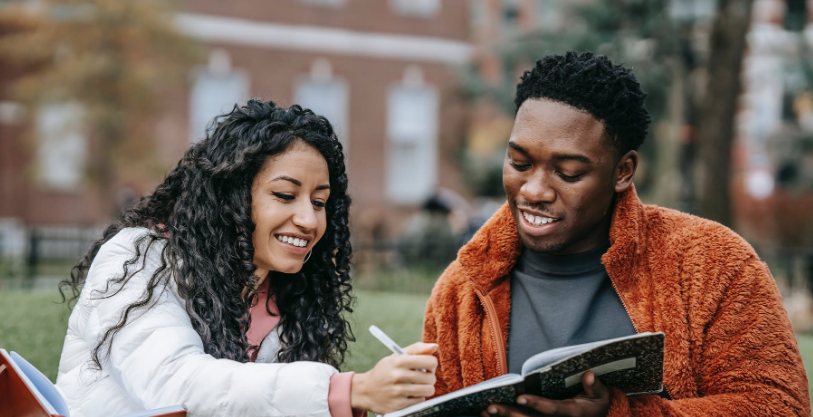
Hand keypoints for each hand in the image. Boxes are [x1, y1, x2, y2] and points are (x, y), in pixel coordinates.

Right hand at [351, 342, 438, 413]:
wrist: (365, 391)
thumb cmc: (385, 371)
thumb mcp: (396, 356)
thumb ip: (416, 349)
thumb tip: (435, 346)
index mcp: (399, 361)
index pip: (430, 361)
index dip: (432, 363)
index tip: (427, 366)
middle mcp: (398, 376)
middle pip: (431, 378)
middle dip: (429, 377)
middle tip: (422, 377)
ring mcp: (398, 392)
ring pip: (428, 390)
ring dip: (426, 388)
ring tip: (417, 386)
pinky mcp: (399, 405)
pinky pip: (420, 401)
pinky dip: (418, 398)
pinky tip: (409, 394)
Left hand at [481, 371, 609, 416]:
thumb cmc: (597, 404)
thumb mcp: (602, 396)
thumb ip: (595, 387)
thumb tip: (588, 374)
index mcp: (573, 414)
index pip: (553, 410)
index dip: (537, 404)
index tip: (521, 397)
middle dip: (510, 415)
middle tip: (491, 407)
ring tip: (485, 411)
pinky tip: (488, 416)